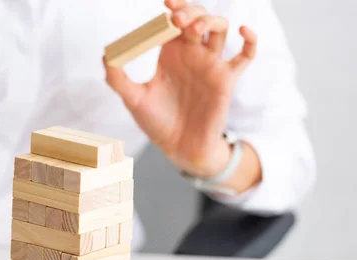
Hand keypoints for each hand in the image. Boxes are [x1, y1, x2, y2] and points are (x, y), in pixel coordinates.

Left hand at [104, 0, 256, 177]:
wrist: (179, 147)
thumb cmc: (157, 123)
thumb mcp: (134, 100)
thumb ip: (118, 79)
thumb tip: (107, 56)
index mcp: (170, 54)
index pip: (173, 22)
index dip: (173, 8)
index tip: (165, 4)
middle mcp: (192, 54)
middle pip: (197, 18)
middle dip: (190, 11)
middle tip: (176, 19)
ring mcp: (211, 65)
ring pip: (220, 30)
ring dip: (210, 21)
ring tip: (194, 29)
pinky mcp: (226, 79)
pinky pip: (245, 56)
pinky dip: (250, 41)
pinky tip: (243, 30)